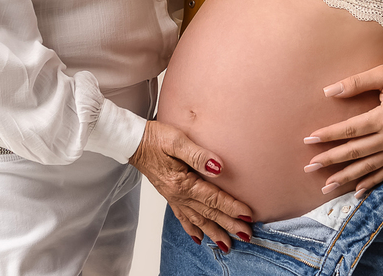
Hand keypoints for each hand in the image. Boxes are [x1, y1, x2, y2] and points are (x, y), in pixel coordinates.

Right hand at [129, 120, 252, 251]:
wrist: (133, 142)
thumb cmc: (155, 138)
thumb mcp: (177, 141)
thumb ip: (198, 155)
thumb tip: (217, 168)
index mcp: (183, 183)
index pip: (213, 198)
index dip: (232, 207)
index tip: (248, 216)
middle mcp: (178, 195)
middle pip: (208, 213)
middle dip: (228, 225)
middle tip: (246, 236)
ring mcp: (173, 197)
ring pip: (197, 219)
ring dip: (213, 232)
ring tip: (227, 244)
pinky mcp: (169, 195)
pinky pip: (182, 217)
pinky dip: (192, 229)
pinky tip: (198, 237)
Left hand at [304, 64, 382, 197]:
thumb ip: (357, 82)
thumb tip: (329, 91)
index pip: (349, 130)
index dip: (328, 135)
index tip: (309, 139)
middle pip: (354, 152)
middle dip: (330, 160)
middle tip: (309, 167)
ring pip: (368, 168)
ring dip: (345, 178)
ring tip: (326, 187)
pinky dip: (371, 183)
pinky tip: (356, 191)